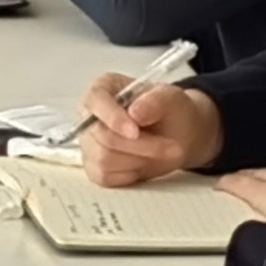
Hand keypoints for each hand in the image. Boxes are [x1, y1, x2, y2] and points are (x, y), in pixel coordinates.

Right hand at [80, 76, 220, 184]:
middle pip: (103, 136)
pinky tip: (143, 162)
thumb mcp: (172, 98)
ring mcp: (89, 142)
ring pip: (103, 159)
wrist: (177, 135)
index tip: (135, 131)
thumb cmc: (170, 111)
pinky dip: (129, 173)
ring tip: (160, 152)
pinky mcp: (94, 166)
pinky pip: (104, 176)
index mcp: (103, 89)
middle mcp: (90, 115)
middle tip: (172, 147)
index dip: (112, 117)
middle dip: (140, 146)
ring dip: (139, 160)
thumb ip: (156, 101)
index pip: (95, 100)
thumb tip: (135, 113)